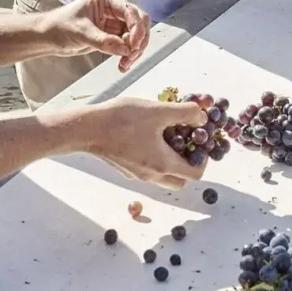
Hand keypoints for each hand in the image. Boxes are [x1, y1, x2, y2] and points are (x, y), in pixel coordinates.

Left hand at [43, 0, 150, 71]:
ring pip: (137, 35)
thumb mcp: (81, 33)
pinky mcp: (113, 35)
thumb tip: (126, 50)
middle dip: (139, 40)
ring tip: (125, 64)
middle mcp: (114, 8)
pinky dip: (128, 55)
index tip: (133, 46)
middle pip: (139, 21)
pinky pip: (128, 44)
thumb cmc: (60, 27)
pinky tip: (122, 65)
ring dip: (134, 50)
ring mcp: (115, 21)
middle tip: (131, 56)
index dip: (137, 28)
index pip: (130, 10)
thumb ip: (103, 41)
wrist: (48, 37)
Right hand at [80, 96, 207, 188]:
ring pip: (164, 177)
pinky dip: (156, 158)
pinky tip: (149, 135)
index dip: (204, 158)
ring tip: (168, 134)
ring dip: (172, 161)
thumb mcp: (159, 111)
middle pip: (180, 180)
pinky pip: (149, 170)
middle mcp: (151, 176)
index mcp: (163, 165)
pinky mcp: (125, 169)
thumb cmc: (123, 120)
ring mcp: (137, 175)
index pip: (196, 174)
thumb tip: (203, 117)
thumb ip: (185, 113)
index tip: (201, 140)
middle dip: (189, 162)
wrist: (87, 129)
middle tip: (187, 140)